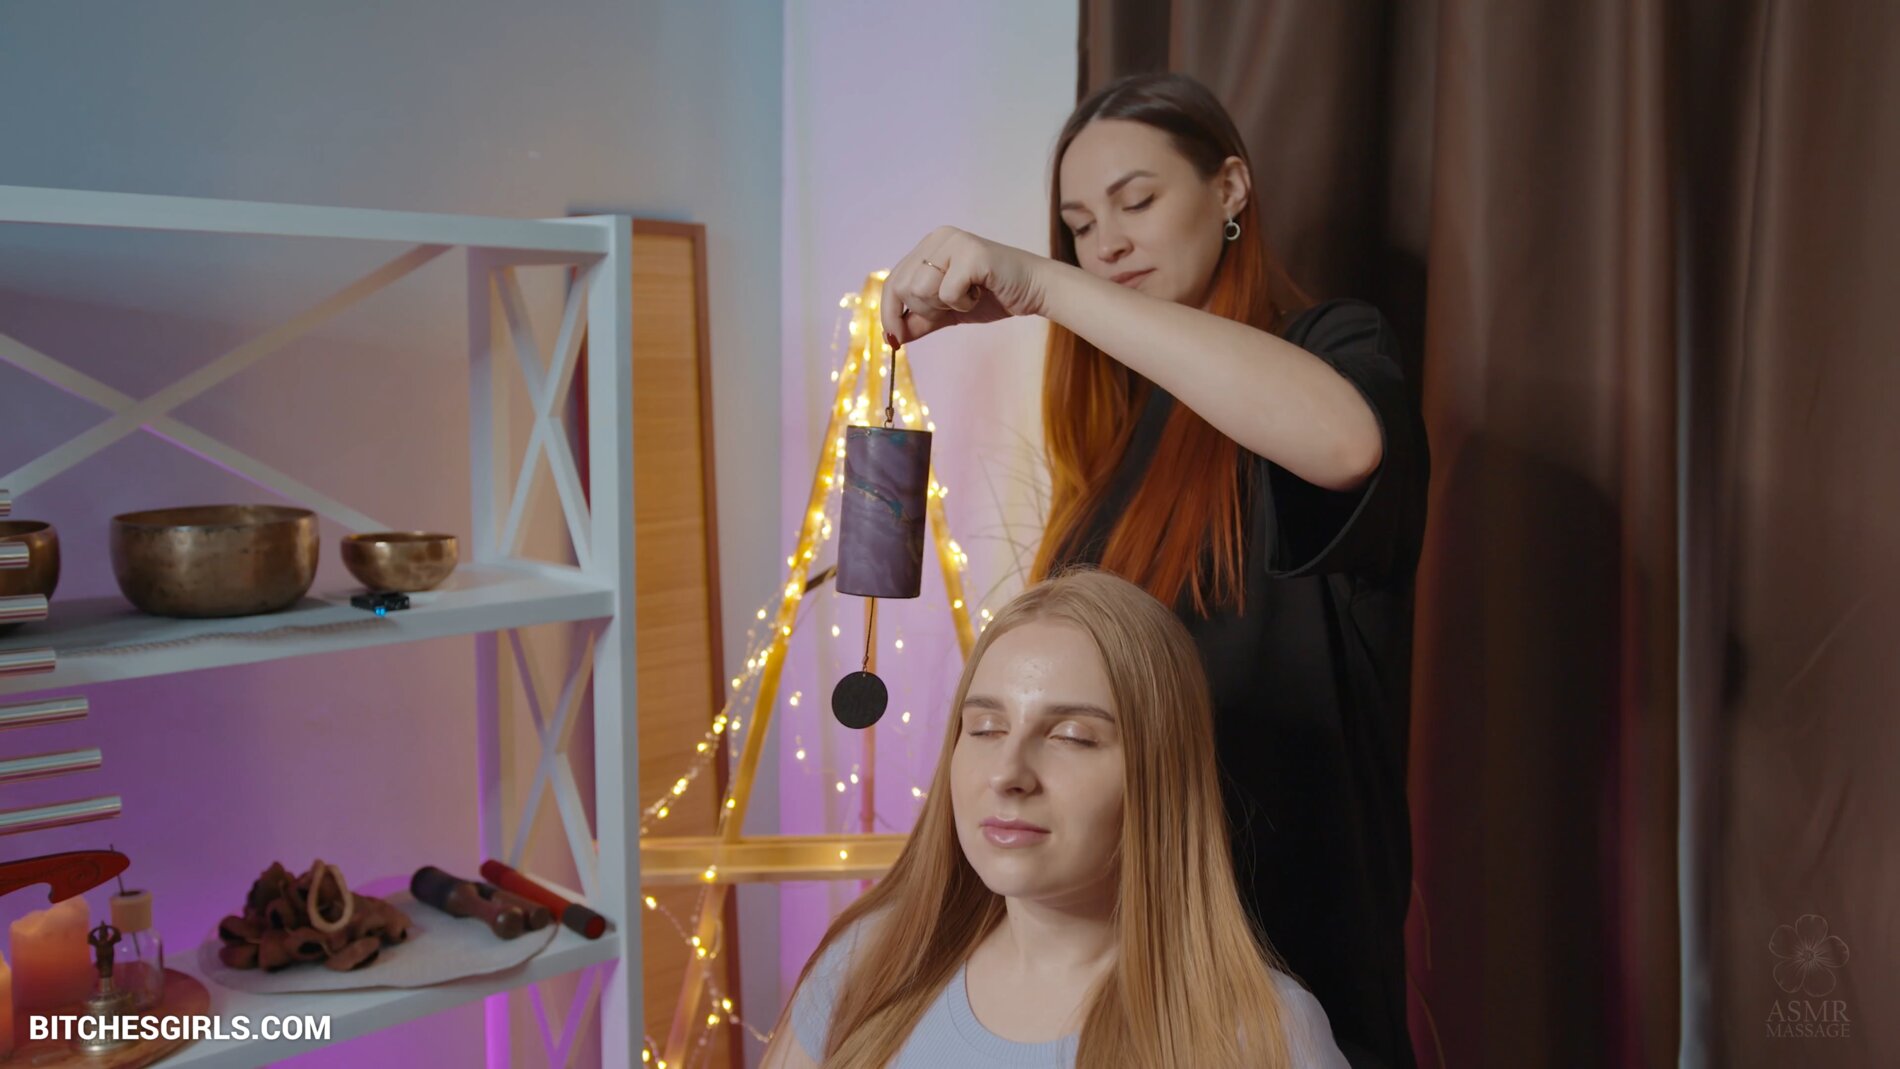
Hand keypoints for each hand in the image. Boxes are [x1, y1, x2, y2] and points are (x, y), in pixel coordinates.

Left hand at [880, 226, 1048, 347]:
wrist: (1033, 291)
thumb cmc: (992, 297)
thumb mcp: (947, 311)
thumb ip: (920, 320)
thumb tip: (893, 337)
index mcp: (929, 246)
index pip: (892, 281)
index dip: (889, 313)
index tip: (895, 339)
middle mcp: (938, 238)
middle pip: (902, 287)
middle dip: (923, 310)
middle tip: (951, 309)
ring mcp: (954, 242)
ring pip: (920, 289)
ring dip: (943, 306)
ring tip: (967, 298)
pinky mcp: (971, 254)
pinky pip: (947, 292)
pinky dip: (962, 304)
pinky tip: (980, 294)